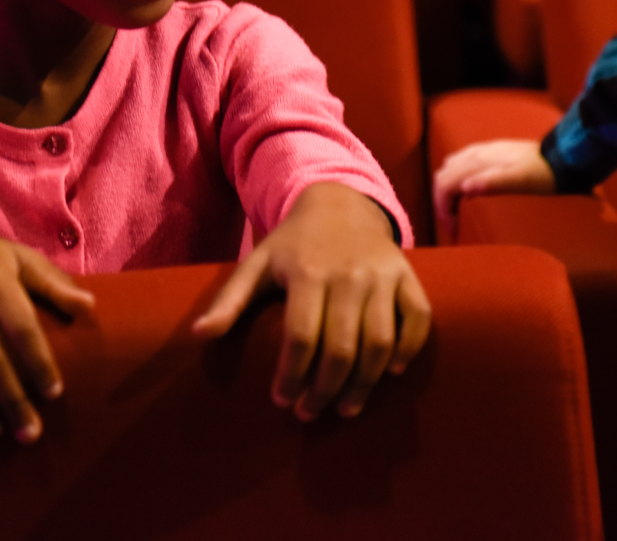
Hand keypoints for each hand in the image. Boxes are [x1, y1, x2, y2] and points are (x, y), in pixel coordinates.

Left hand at [192, 182, 429, 419]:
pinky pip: (418, 318)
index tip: (281, 400)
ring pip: (380, 340)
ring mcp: (382, 274)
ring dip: (365, 383)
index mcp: (307, 271)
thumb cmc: (293, 244)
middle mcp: (348, 273)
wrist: (340, 203)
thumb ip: (229, 301)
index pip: (301, 337)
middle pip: (341, 347)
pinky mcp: (407, 275)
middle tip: (310, 413)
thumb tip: (198, 336)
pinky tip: (391, 372)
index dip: (291, 376)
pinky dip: (409, 348)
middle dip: (324, 390)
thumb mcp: (256, 264)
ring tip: (346, 408)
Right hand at [433, 140, 556, 243]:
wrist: (561, 157)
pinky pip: (460, 163)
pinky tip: (468, 192)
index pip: (444, 184)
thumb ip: (492, 182)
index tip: (452, 231)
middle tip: (453, 226)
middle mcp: (475, 153)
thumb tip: (464, 188)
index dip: (442, 209)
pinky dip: (456, 180)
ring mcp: (481, 150)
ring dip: (447, 190)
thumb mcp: (521, 181)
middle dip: (442, 203)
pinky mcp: (489, 151)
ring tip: (457, 212)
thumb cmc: (543, 173)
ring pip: (449, 168)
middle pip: (443, 176)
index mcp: (478, 161)